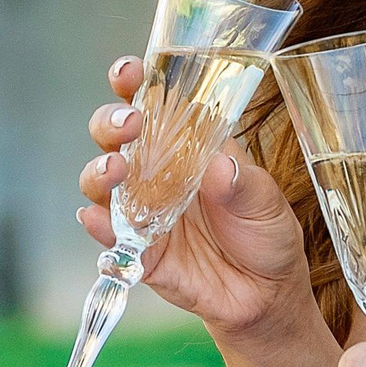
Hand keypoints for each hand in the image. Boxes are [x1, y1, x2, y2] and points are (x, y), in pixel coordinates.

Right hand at [79, 54, 313, 338]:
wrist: (266, 294)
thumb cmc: (267, 234)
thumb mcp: (269, 204)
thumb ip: (245, 185)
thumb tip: (219, 165)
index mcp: (190, 148)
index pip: (155, 106)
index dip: (135, 84)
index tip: (129, 72)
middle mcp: (157, 174)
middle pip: (115, 138)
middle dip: (111, 124)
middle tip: (128, 125)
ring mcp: (143, 211)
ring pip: (102, 183)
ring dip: (100, 171)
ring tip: (115, 170)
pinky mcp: (138, 251)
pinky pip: (109, 237)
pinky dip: (99, 227)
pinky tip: (96, 218)